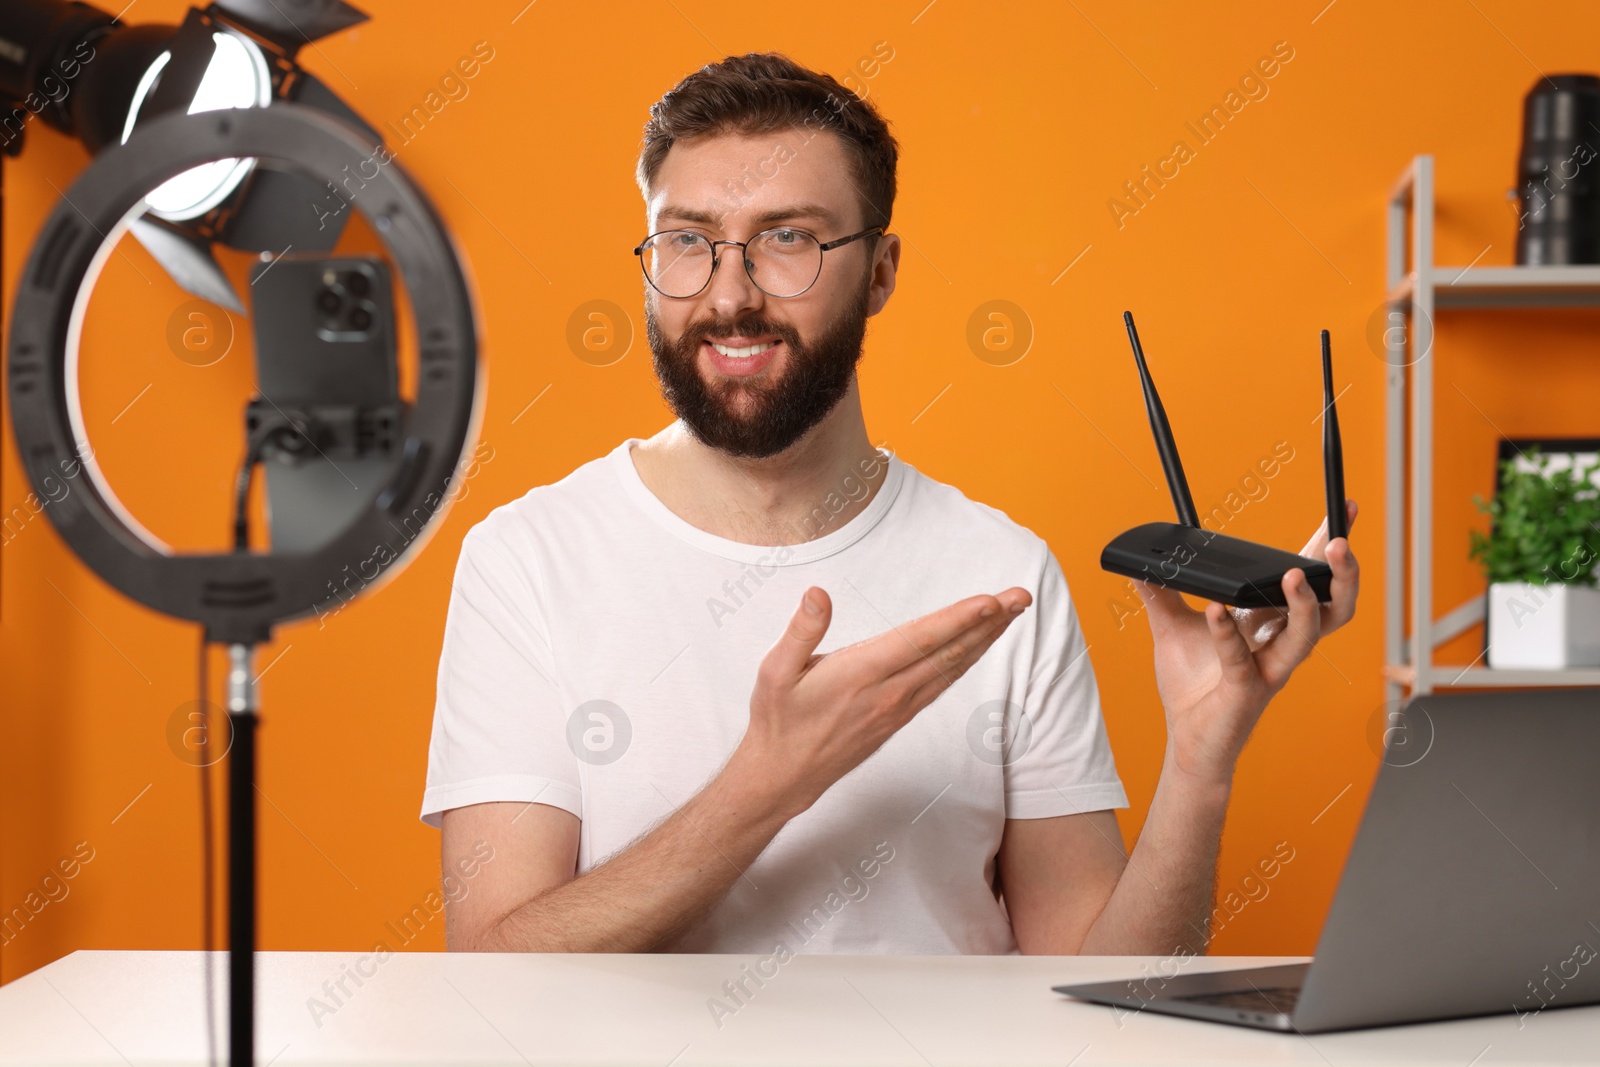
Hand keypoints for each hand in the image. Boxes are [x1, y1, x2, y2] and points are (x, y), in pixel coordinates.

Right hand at [732, 584, 1032, 814]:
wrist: (783, 777)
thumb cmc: (778, 721)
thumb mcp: (775, 672)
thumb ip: (802, 631)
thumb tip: (819, 594)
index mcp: (859, 674)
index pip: (919, 640)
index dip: (958, 619)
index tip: (990, 600)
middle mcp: (887, 692)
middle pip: (948, 652)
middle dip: (988, 622)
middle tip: (1021, 596)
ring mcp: (897, 708)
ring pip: (951, 668)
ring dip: (984, 639)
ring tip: (1009, 614)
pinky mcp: (899, 718)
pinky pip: (941, 684)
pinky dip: (965, 661)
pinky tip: (977, 647)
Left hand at [1136, 500, 1359, 785]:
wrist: (1187, 741)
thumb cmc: (1192, 689)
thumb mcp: (1171, 629)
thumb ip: (1161, 595)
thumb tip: (1141, 562)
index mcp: (1269, 625)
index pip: (1308, 580)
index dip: (1326, 548)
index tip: (1342, 509)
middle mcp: (1278, 645)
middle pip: (1329, 607)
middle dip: (1341, 575)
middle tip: (1340, 543)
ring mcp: (1267, 670)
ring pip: (1306, 636)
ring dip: (1305, 605)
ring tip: (1294, 575)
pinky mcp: (1244, 690)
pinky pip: (1241, 659)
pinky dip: (1228, 633)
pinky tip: (1216, 610)